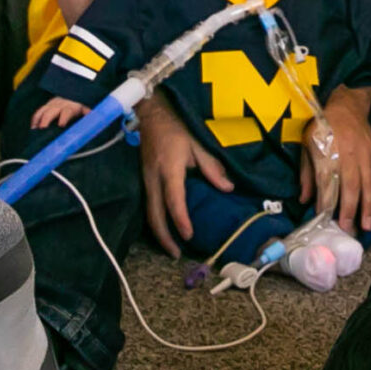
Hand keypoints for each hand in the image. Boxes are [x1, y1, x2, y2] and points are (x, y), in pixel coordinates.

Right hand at [30, 95, 85, 130]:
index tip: (61, 125)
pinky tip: (33, 128)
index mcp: (71, 107)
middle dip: (46, 120)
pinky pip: (38, 112)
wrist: (74, 93)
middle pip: (51, 111)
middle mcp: (60, 105)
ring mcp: (52, 105)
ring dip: (38, 120)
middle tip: (42, 129)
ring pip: (42, 111)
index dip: (64, 118)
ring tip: (34, 130)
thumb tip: (93, 118)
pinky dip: (35, 120)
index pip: (67, 112)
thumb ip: (88, 115)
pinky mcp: (46, 107)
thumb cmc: (80, 107)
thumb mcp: (86, 110)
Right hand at [138, 95, 231, 257]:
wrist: (150, 116)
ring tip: (172, 248)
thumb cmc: (176, 129)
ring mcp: (145, 181)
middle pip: (155, 214)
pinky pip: (148, 206)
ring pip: (149, 213)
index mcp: (169, 169)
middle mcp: (153, 178)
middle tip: (177, 254)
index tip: (188, 235)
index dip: (180, 219)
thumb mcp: (197, 144)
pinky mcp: (143, 182)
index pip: (174, 199)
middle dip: (164, 237)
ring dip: (159, 233)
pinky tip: (165, 229)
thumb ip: (211, 168)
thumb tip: (227, 188)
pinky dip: (156, 221)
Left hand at [302, 91, 370, 235]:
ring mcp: (365, 155)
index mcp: (329, 151)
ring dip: (369, 208)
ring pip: (368, 185)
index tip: (325, 218)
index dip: (327, 201)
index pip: (328, 181)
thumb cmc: (323, 126)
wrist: (347, 104)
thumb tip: (303, 199)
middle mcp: (348, 154)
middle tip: (350, 230)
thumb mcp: (307, 144)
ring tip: (369, 227)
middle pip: (351, 186)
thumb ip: (306, 173)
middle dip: (351, 210)